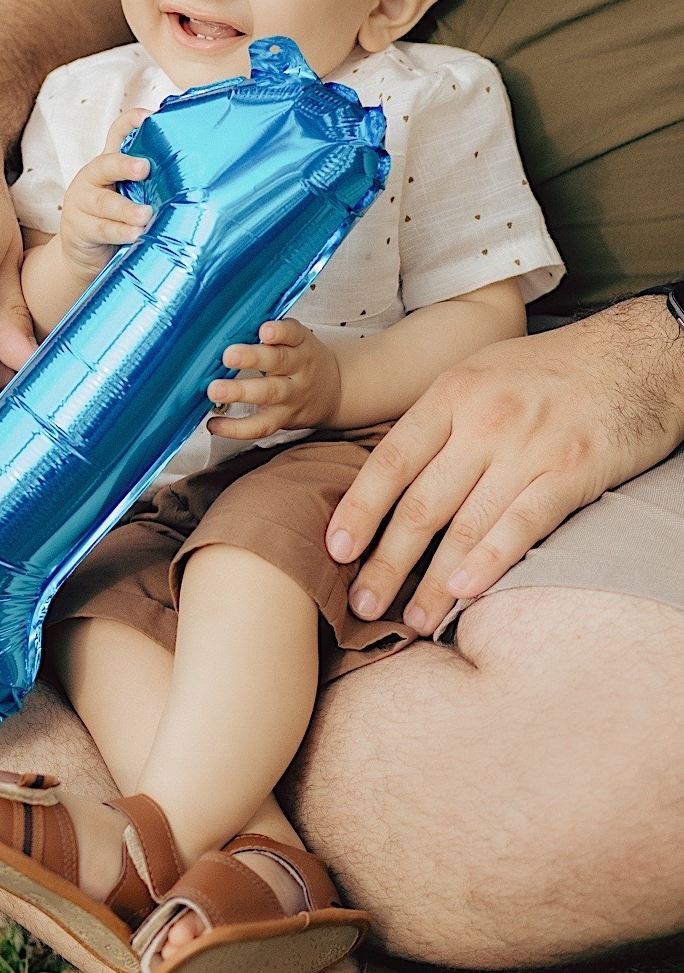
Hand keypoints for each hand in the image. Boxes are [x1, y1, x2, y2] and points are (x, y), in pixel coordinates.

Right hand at [59, 108, 152, 275]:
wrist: (85, 255)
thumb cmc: (118, 221)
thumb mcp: (132, 197)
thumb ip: (150, 185)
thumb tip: (192, 176)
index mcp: (108, 164)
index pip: (116, 134)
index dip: (130, 122)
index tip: (149, 116)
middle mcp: (92, 178)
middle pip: (105, 166)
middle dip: (124, 165)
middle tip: (144, 168)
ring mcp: (81, 203)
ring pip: (103, 202)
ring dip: (125, 208)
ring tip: (145, 215)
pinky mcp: (78, 228)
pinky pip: (101, 229)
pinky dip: (120, 231)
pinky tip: (135, 234)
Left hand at [206, 318, 341, 439]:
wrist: (333, 392)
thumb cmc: (301, 360)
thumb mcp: (296, 340)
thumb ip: (271, 334)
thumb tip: (227, 326)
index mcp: (301, 344)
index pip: (293, 334)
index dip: (280, 332)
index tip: (264, 330)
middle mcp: (299, 369)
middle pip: (279, 362)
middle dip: (252, 358)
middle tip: (228, 356)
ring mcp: (292, 396)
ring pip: (269, 394)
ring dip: (240, 392)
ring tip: (215, 390)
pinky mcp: (283, 419)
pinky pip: (261, 426)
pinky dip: (236, 428)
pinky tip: (215, 423)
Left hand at [326, 299, 683, 633]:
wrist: (636, 353)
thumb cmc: (549, 369)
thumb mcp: (480, 374)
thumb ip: (438, 422)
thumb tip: (392, 477)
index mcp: (451, 394)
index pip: (390, 462)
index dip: (359, 510)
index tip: (336, 550)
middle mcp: (483, 421)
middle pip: (421, 504)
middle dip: (386, 561)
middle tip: (361, 603)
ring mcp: (528, 448)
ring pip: (466, 526)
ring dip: (434, 581)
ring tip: (413, 619)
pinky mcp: (572, 471)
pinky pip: (522, 524)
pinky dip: (492, 561)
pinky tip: (466, 592)